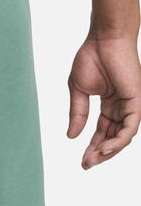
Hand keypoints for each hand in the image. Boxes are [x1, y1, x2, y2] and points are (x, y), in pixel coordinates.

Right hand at [68, 34, 140, 168]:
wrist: (103, 40)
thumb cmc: (90, 59)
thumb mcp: (78, 91)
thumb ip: (77, 113)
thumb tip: (71, 136)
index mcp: (109, 105)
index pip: (102, 131)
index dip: (92, 147)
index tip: (81, 160)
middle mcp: (122, 107)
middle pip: (113, 138)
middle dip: (100, 153)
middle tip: (86, 165)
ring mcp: (131, 105)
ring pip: (123, 137)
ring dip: (109, 151)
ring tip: (93, 160)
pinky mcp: (137, 101)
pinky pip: (130, 127)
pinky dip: (118, 140)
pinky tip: (105, 148)